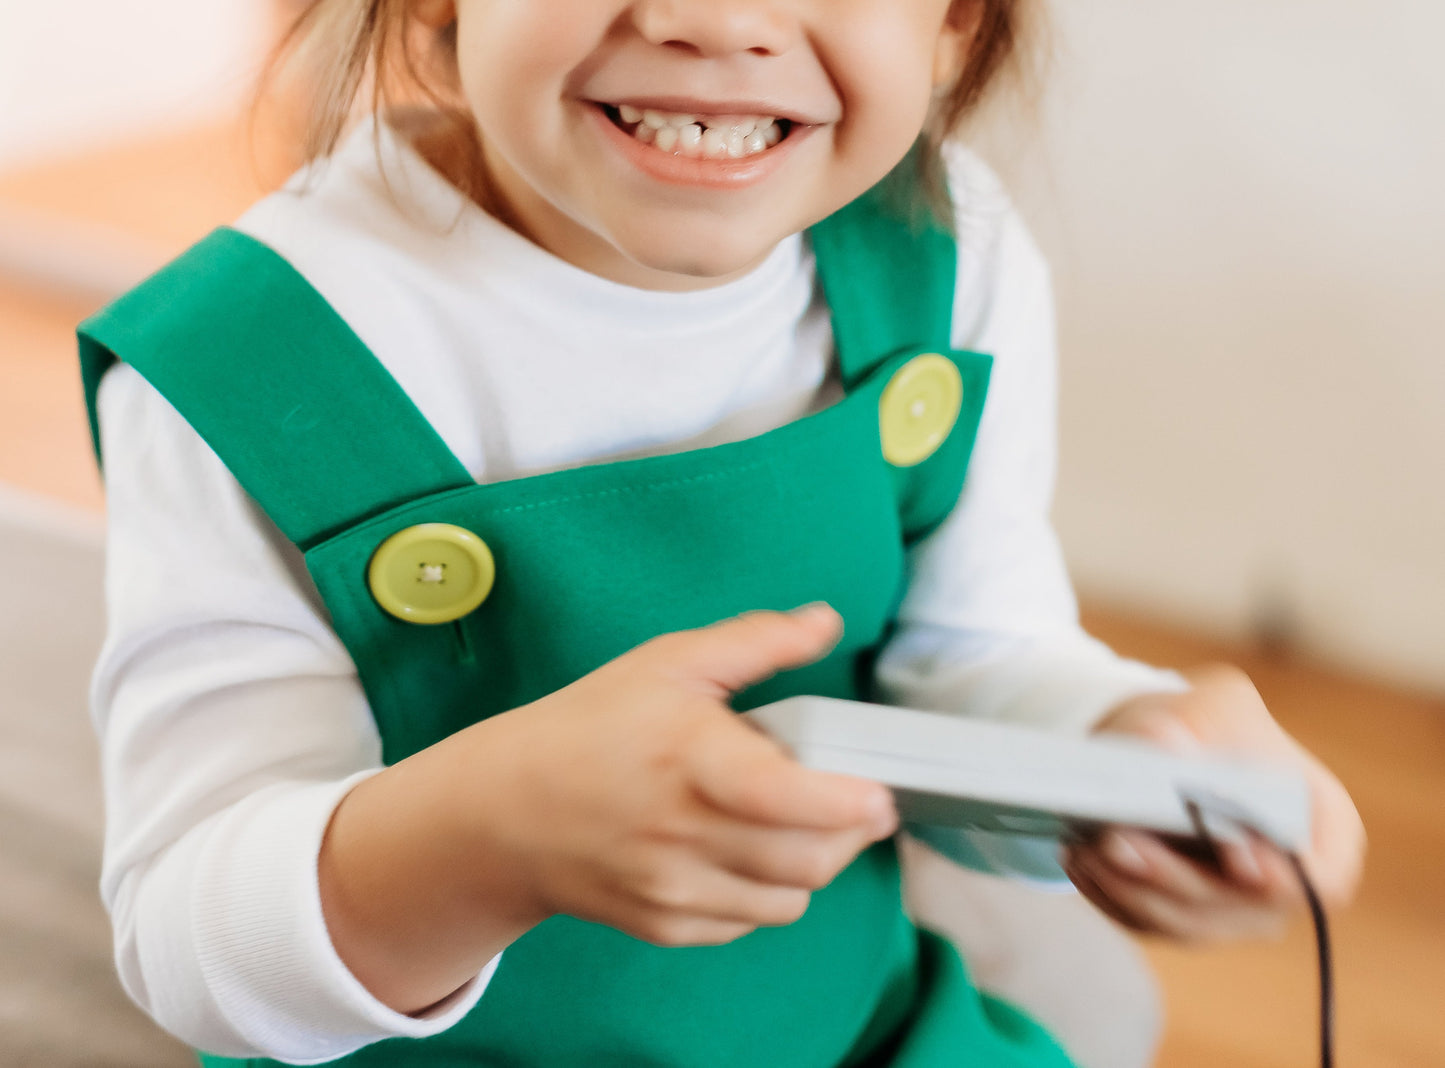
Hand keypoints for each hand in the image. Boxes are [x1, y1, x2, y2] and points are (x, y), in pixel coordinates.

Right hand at [468, 604, 897, 947]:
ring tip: (804, 822)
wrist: (506, 811)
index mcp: (688, 759)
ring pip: (789, 900)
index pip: (786, 799)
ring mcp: (672, 890)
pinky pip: (749, 921)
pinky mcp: (666, 925)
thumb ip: (754, 642)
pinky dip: (767, 891)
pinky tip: (748, 850)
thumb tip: (825, 621)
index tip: (878, 791)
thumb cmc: (591, 727)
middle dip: (852, 834)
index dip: (848, 803)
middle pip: (809, 860)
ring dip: (815, 863)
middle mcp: (681, 835)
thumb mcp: (667, 664)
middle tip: (859, 802)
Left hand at [1062, 664, 1364, 941]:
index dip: (1282, 874)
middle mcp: (1285, 882)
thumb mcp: (1213, 702)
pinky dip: (1108, 893)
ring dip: (1129, 889)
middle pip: (1237, 907)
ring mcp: (1233, 910)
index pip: (1321, 877)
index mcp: (1324, 828)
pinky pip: (1143, 920)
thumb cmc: (1208, 722)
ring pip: (1183, 921)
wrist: (1168, 743)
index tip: (1236, 854)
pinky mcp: (1180, 917)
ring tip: (1085, 849)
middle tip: (1119, 843)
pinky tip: (1076, 858)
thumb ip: (1195, 723)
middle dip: (1174, 877)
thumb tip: (1164, 747)